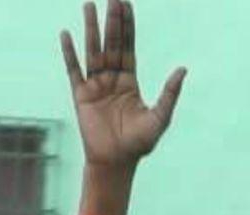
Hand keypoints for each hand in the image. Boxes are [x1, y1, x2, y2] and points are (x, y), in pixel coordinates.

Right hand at [60, 0, 185, 171]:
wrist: (116, 162)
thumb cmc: (139, 144)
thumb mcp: (160, 117)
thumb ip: (170, 93)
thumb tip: (183, 69)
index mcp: (130, 81)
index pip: (128, 47)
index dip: (128, 26)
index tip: (126, 4)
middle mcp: (112, 80)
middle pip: (112, 43)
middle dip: (112, 20)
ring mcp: (95, 86)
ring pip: (93, 50)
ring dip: (91, 28)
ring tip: (89, 5)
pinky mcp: (81, 96)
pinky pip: (74, 70)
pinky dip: (70, 52)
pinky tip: (66, 34)